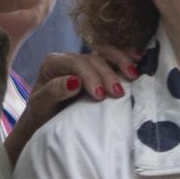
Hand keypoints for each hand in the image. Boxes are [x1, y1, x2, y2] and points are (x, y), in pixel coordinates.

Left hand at [4, 46, 139, 163]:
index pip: (75, 63)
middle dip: (107, 74)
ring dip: (121, 63)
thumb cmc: (42, 116)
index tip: (100, 95)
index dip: (90, 76)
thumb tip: (74, 81)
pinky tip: (138, 60)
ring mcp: (86, 65)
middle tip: (118, 94)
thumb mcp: (41, 106)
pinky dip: (125, 58)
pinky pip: (113, 60)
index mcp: (54, 64)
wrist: (47, 123)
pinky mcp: (99, 71)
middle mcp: (70, 60)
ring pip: (105, 56)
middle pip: (93, 59)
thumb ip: (53, 91)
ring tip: (133, 76)